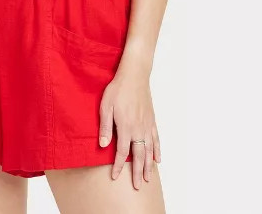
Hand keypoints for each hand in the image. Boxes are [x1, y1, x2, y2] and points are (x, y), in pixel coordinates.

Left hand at [98, 68, 160, 188]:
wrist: (135, 75)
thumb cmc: (118, 89)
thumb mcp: (106, 106)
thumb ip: (106, 127)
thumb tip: (104, 146)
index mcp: (126, 127)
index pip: (122, 152)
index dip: (117, 165)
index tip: (114, 176)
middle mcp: (138, 129)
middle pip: (138, 156)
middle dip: (136, 172)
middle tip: (136, 186)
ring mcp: (147, 125)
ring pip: (149, 151)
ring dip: (148, 166)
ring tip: (147, 178)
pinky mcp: (152, 120)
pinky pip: (156, 139)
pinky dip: (157, 151)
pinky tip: (158, 159)